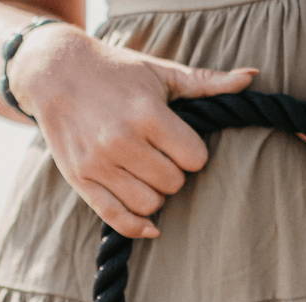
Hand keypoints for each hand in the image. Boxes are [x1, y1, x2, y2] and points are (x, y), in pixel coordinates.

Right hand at [9, 26, 259, 238]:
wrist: (54, 72)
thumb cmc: (116, 71)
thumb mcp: (161, 71)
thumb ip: (206, 82)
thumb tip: (251, 77)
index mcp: (146, 113)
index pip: (194, 158)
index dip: (194, 152)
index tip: (181, 142)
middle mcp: (121, 141)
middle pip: (173, 183)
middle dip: (175, 172)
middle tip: (162, 156)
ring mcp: (98, 163)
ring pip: (149, 205)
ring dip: (156, 194)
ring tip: (149, 173)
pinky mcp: (80, 179)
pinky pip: (116, 218)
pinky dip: (138, 227)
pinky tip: (151, 224)